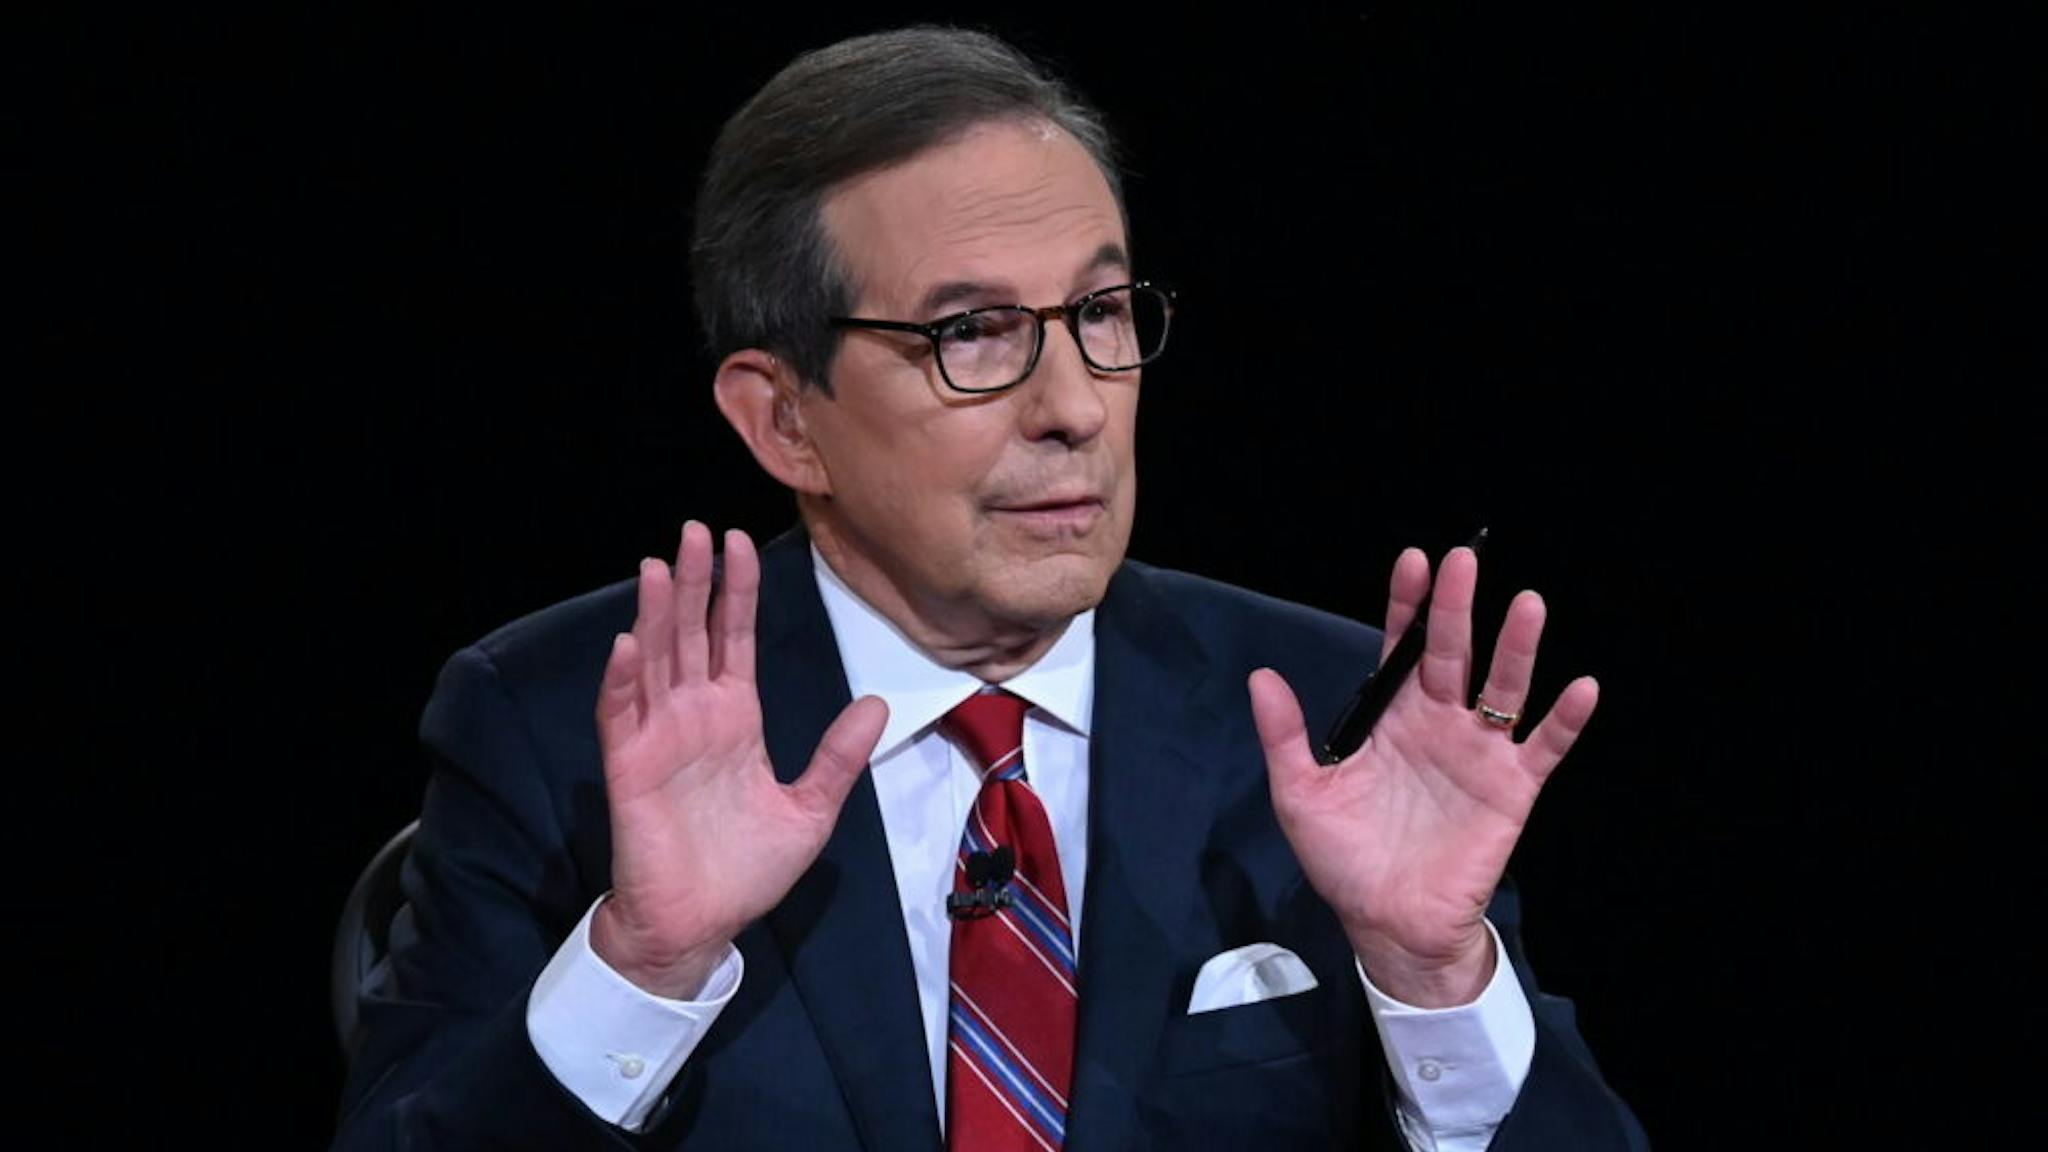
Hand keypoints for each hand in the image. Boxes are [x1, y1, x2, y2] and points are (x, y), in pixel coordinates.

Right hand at [591, 522, 886, 997]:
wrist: (701, 926)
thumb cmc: (748, 871)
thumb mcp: (811, 809)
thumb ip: (839, 756)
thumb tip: (877, 703)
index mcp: (736, 719)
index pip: (734, 639)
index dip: (736, 592)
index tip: (739, 542)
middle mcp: (694, 717)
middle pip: (692, 634)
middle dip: (694, 582)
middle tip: (694, 530)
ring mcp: (659, 739)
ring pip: (655, 662)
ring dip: (655, 615)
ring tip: (659, 566)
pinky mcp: (630, 769)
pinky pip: (621, 716)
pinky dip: (623, 680)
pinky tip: (630, 644)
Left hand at [1248, 545, 1597, 1006]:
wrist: (1387, 925)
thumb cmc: (1345, 860)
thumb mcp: (1301, 795)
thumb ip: (1285, 736)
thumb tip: (1261, 677)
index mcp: (1391, 719)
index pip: (1401, 650)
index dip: (1408, 606)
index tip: (1414, 562)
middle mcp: (1439, 724)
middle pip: (1452, 654)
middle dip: (1457, 608)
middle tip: (1464, 560)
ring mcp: (1478, 754)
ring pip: (1503, 689)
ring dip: (1517, 648)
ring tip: (1527, 605)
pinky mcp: (1510, 790)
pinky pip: (1543, 748)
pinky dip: (1565, 720)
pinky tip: (1580, 689)